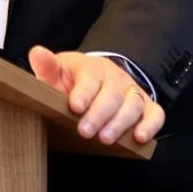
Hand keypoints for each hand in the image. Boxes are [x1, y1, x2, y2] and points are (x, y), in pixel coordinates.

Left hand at [28, 46, 164, 144]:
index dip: (83, 93)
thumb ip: (47, 67)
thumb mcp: (57, 73)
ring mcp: (133, 92)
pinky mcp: (147, 107)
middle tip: (85, 131)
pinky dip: (150, 126)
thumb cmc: (74, 81)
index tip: (75, 106)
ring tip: (106, 139)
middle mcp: (116, 78)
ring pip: (133, 105)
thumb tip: (37, 53)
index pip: (90, 79)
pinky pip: (155, 115)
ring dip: (120, 123)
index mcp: (92, 67)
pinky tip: (139, 138)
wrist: (98, 81)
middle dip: (99, 114)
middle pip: (112, 95)